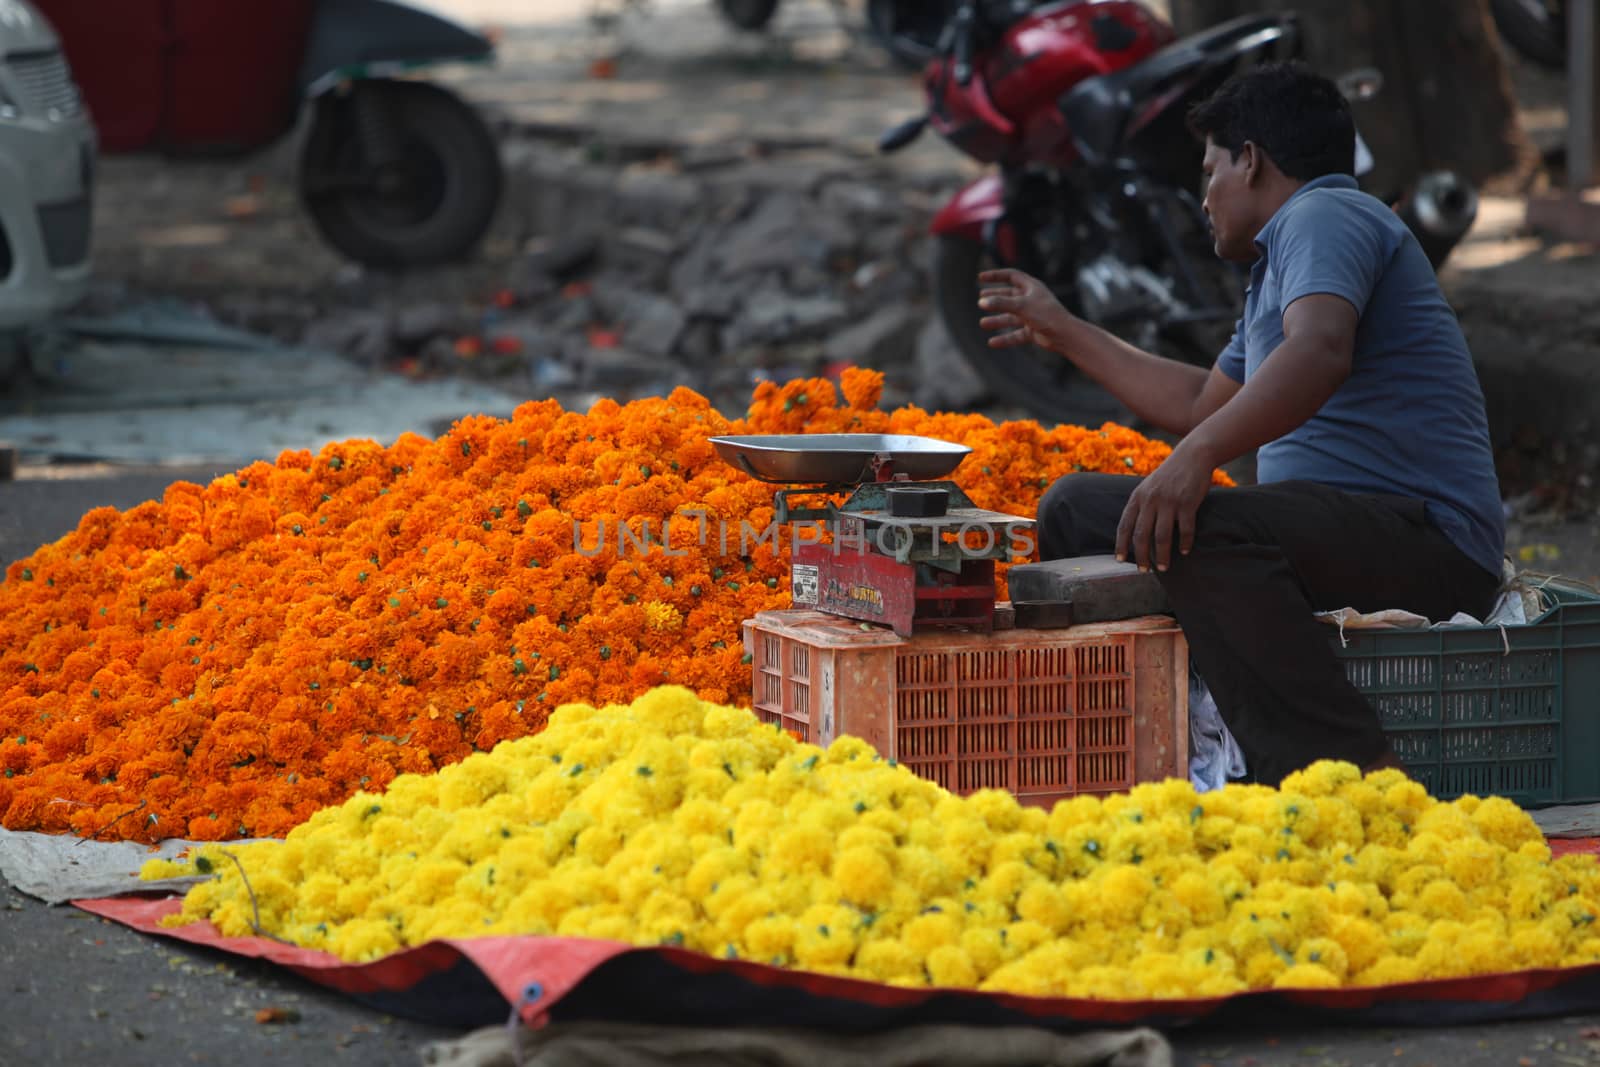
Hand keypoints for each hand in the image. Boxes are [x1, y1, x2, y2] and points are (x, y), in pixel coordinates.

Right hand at [977, 269, 1071, 349]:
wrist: (1064, 335)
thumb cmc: (1046, 315)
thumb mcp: (1021, 306)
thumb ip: (1000, 303)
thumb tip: (981, 302)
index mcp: (1032, 287)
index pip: (1011, 276)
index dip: (996, 275)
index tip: (981, 277)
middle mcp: (1032, 300)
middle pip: (1009, 296)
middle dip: (995, 298)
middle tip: (981, 300)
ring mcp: (1033, 316)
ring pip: (1011, 317)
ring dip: (997, 320)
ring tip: (983, 323)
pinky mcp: (1034, 331)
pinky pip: (1016, 335)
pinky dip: (1004, 338)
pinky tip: (992, 343)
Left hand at [1115, 445, 1214, 572]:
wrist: (1192, 456)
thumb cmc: (1169, 475)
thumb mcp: (1148, 487)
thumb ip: (1141, 506)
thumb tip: (1135, 533)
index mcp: (1137, 497)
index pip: (1124, 525)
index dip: (1121, 544)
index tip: (1120, 560)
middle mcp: (1150, 500)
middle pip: (1141, 535)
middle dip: (1141, 556)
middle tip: (1144, 571)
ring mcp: (1168, 502)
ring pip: (1161, 536)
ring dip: (1162, 555)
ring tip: (1163, 568)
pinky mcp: (1187, 503)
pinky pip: (1185, 529)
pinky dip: (1184, 543)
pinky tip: (1185, 551)